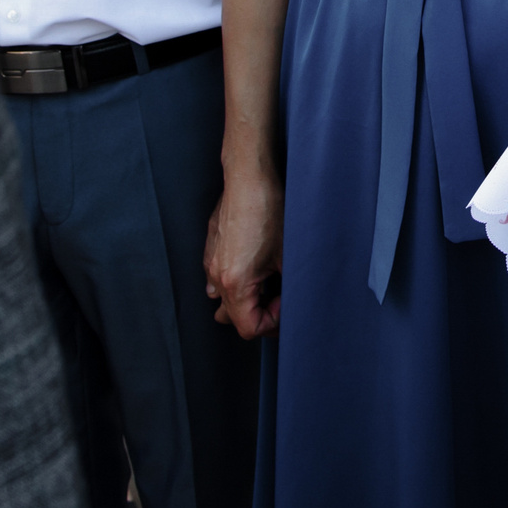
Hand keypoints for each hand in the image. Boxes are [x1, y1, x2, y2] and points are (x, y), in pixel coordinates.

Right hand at [204, 165, 282, 338]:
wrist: (249, 179)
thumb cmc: (270, 213)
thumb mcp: (289, 256)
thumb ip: (289, 287)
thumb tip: (297, 301)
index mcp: (235, 285)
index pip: (249, 328)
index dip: (273, 322)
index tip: (286, 302)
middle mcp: (217, 278)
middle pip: (233, 317)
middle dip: (259, 313)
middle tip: (279, 296)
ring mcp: (210, 262)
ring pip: (221, 299)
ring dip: (244, 299)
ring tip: (265, 283)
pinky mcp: (211, 248)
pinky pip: (216, 279)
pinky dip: (233, 283)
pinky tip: (253, 267)